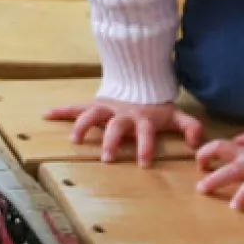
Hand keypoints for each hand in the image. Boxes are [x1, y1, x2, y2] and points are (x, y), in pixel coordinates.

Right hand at [45, 96, 208, 165]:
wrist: (138, 80)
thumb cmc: (155, 106)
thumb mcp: (174, 115)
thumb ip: (189, 127)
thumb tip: (197, 144)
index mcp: (142, 118)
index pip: (145, 132)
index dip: (146, 146)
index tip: (144, 163)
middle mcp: (122, 114)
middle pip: (115, 126)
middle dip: (111, 141)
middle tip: (107, 158)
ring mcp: (106, 108)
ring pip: (92, 114)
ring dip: (83, 126)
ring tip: (75, 140)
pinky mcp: (94, 105)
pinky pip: (76, 107)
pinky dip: (61, 111)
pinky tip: (46, 114)